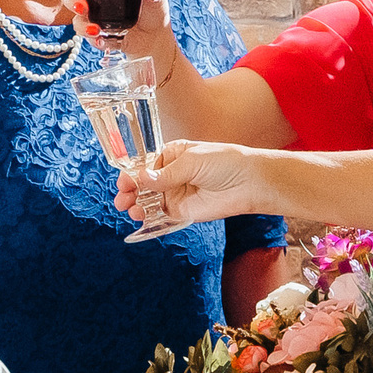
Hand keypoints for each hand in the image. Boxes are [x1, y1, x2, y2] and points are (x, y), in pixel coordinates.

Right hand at [61, 0, 185, 80]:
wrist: (155, 38)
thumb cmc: (153, 10)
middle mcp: (94, 0)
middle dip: (71, 0)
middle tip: (82, 7)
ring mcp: (94, 19)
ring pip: (77, 20)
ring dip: (82, 26)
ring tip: (96, 30)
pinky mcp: (98, 37)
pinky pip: (89, 39)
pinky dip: (95, 41)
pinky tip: (103, 41)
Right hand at [116, 139, 275, 225]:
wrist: (249, 183)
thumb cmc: (225, 163)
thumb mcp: (192, 161)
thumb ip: (166, 173)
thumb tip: (141, 178)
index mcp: (171, 155)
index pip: (145, 164)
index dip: (132, 172)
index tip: (123, 180)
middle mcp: (170, 174)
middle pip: (142, 183)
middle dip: (129, 190)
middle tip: (122, 197)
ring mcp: (175, 193)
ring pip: (148, 200)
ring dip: (135, 204)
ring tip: (129, 208)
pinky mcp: (181, 211)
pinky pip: (160, 215)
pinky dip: (148, 217)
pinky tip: (140, 216)